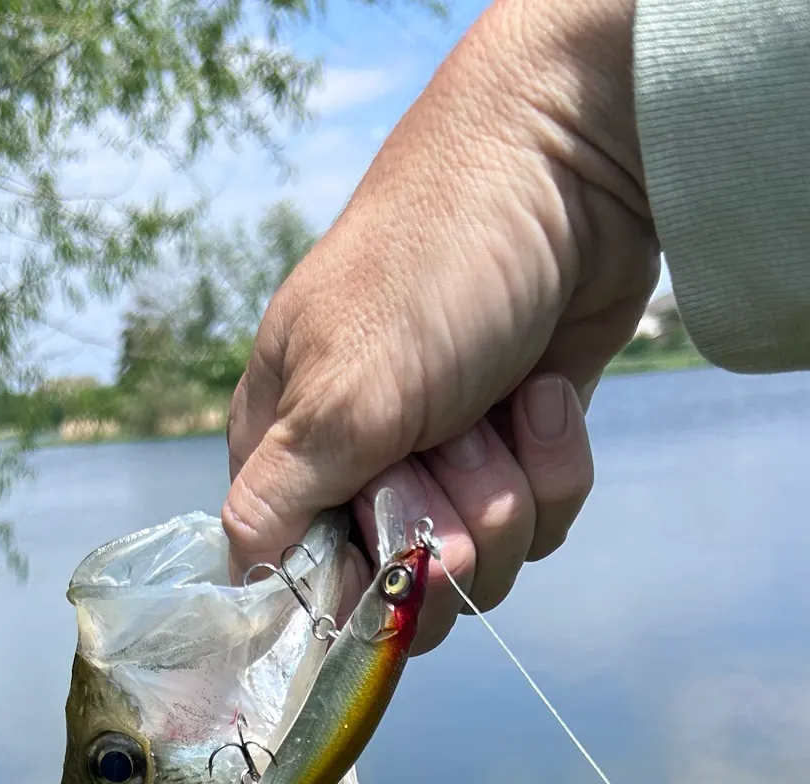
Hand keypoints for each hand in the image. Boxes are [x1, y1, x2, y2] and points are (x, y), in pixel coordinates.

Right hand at [224, 0, 656, 650]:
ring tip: (506, 403)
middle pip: (400, 587)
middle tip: (455, 455)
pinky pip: (542, 519)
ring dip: (508, 491)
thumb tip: (236, 569)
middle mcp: (362, 466)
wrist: (573, 167)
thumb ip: (280, 497)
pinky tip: (545, 392)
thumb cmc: (431, 266)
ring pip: (480, 560)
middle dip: (445, 534)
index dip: (351, 589)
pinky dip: (555, 462)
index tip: (387, 560)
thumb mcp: (339, 393)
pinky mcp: (521, 450)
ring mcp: (447, 460)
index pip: (299, 578)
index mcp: (290, 452)